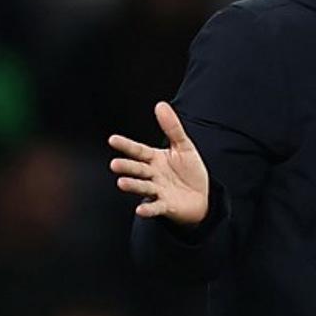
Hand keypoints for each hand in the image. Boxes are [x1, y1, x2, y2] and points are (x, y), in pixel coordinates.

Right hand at [108, 101, 208, 225]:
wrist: (202, 196)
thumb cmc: (189, 170)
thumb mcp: (184, 146)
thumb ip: (172, 127)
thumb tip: (160, 105)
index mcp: (154, 159)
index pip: (138, 150)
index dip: (126, 146)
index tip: (112, 139)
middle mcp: (152, 175)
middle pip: (138, 169)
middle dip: (127, 167)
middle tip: (115, 164)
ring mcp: (157, 191)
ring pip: (143, 187)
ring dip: (133, 185)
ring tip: (121, 182)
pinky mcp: (166, 206)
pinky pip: (156, 207)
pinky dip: (148, 209)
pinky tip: (140, 210)